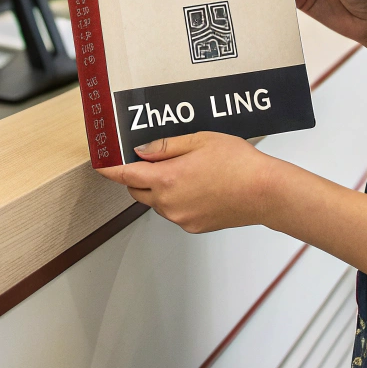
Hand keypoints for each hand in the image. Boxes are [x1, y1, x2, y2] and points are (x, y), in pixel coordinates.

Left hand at [98, 132, 366, 291]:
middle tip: (152, 159)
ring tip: (185, 170)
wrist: (266, 192)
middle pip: (138, 190)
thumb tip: (141, 151)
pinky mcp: (195, 226)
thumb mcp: (199, 140)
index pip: (125, 175)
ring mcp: (182, 218)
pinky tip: (199, 186)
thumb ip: (165, 146)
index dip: (110, 169)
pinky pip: (175, 212)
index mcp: (166, 179)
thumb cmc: (238, 162)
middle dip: (138, 176)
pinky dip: (177, 200)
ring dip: (159, 188)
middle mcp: (169, 203)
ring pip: (157, 203)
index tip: (100, 164)